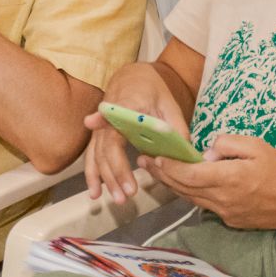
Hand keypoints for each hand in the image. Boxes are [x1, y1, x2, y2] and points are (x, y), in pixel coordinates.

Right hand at [82, 62, 189, 203]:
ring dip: (105, 179)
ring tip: (118, 198)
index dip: (104, 123)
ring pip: (97, 155)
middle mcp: (107, 117)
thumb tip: (183, 153)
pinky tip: (95, 193)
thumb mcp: (169, 103)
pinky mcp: (98, 137)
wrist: (133, 78)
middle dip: (115, 172)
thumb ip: (175, 126)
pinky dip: (92, 175)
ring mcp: (100, 128)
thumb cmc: (152, 90)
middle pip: (106, 147)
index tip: (94, 125)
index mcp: (125, 104)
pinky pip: (92, 157)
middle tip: (129, 193)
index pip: (113, 119)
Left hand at [143, 134, 275, 228]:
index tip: (155, 156)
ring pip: (191, 199)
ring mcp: (226, 213)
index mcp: (229, 180)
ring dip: (172, 185)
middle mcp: (223, 200)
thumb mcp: (257, 146)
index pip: (189, 175)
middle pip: (184, 188)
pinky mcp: (231, 221)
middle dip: (162, 174)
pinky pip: (204, 205)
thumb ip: (227, 144)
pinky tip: (183, 183)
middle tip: (144, 161)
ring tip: (156, 171)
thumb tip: (207, 152)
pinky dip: (190, 193)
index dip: (169, 167)